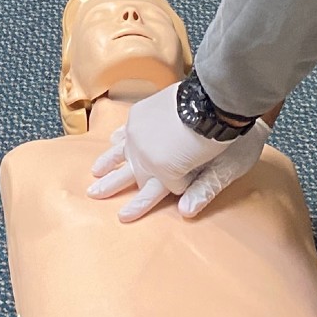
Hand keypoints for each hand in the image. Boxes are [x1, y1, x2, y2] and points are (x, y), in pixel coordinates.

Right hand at [86, 81, 267, 221]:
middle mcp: (146, 152)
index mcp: (165, 170)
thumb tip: (185, 212)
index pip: (150, 192)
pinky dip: (119, 138)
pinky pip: (126, 129)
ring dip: (108, 163)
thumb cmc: (222, 139)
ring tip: (95, 173)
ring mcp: (141, 131)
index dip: (139, 205)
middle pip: (129, 174)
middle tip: (93, 194)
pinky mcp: (142, 113)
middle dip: (112, 186)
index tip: (124, 216)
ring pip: (121, 151)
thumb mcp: (220, 168)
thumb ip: (201, 189)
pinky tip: (112, 141)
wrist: (214, 100)